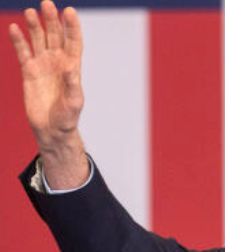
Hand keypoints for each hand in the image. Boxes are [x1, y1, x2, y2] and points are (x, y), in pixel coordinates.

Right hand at [8, 0, 87, 185]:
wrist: (52, 129)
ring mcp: (43, 65)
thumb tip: (71, 68)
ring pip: (38, 39)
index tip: (69, 11)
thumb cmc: (68, 117)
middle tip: (47, 4)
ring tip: (30, 12)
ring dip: (35, 25)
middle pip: (55, 35)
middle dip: (52, 20)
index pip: (73, 41)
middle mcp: (58, 62)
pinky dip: (19, 40)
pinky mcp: (29, 71)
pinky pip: (23, 51)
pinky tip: (14, 28)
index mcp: (72, 67)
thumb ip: (73, 85)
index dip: (72, 26)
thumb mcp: (74, 102)